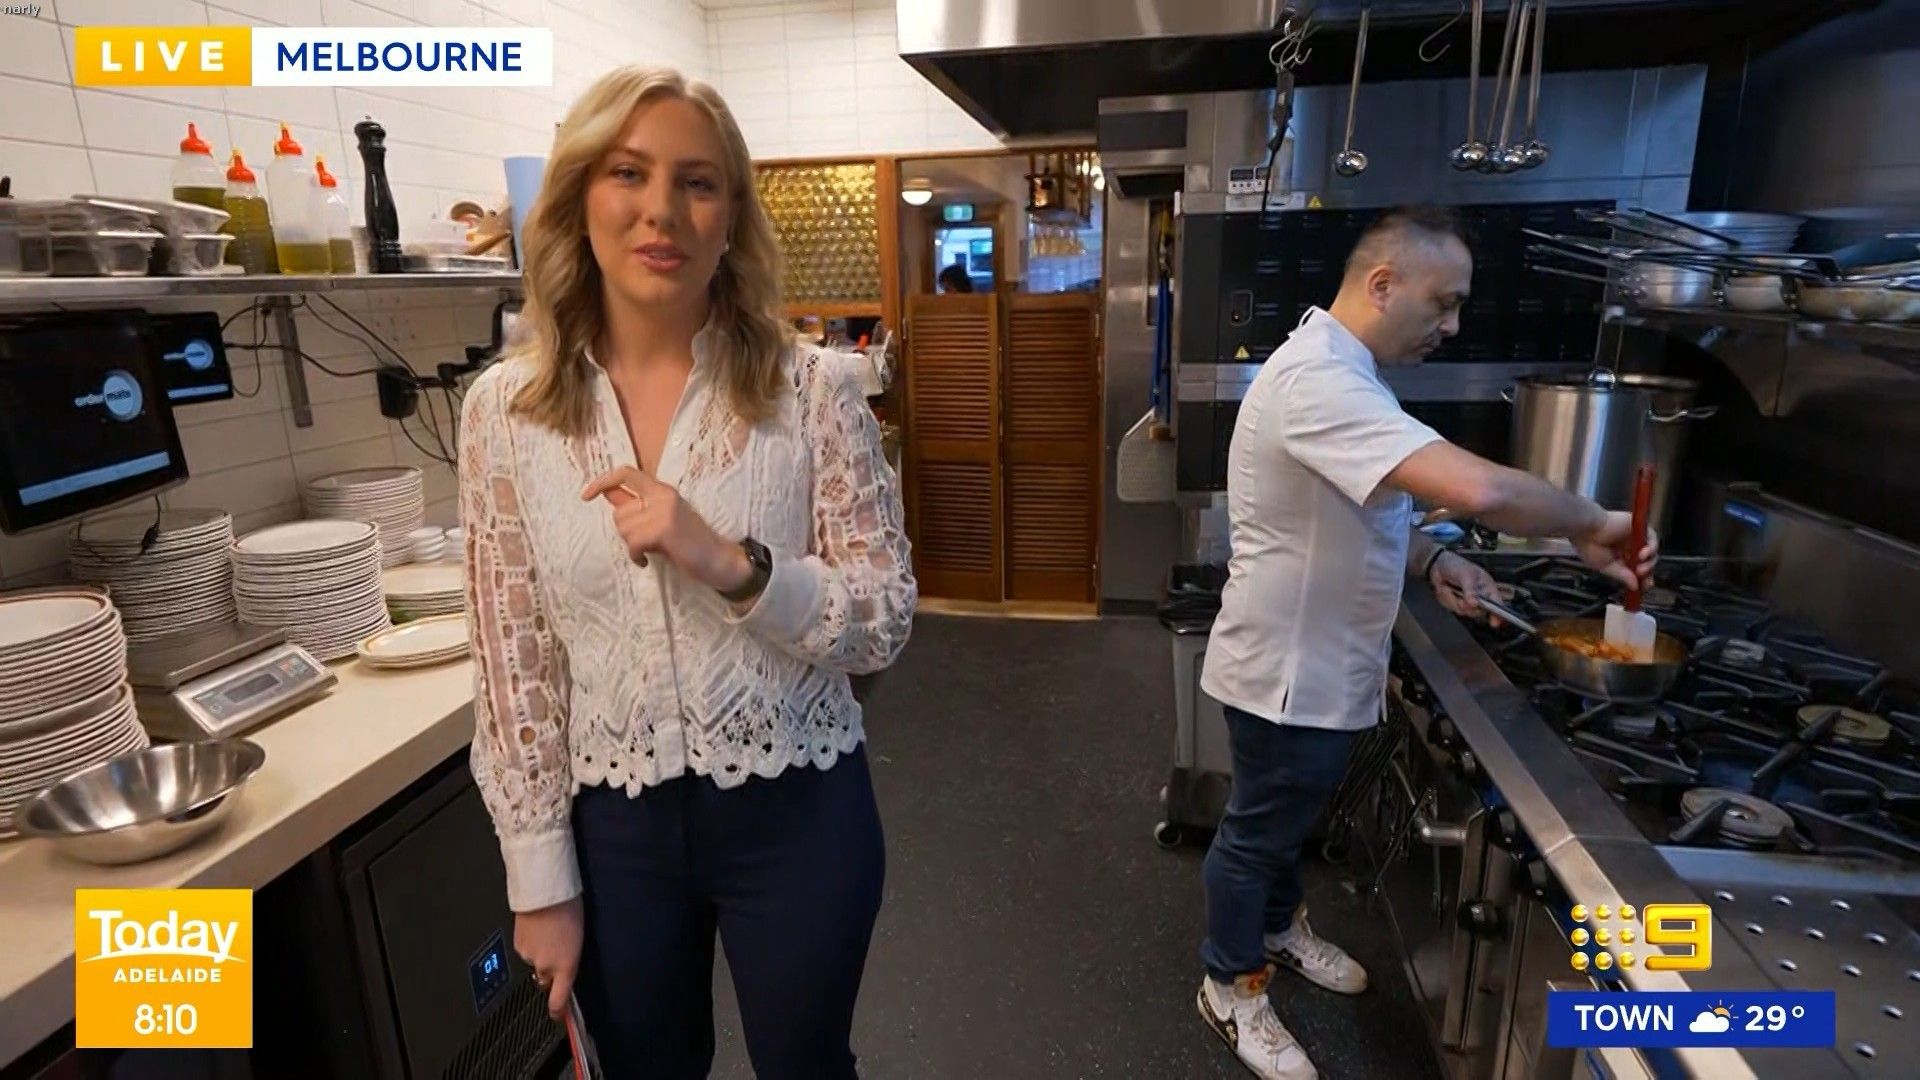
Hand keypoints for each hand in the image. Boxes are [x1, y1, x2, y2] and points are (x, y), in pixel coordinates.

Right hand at [515, 897, 583, 1019]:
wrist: (544, 893)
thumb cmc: (569, 909)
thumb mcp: (579, 938)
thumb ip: (569, 957)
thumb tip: (564, 965)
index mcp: (566, 966)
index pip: (558, 999)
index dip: (556, 1011)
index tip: (556, 1016)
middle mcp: (545, 966)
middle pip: (545, 979)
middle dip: (549, 970)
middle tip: (556, 949)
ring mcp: (529, 957)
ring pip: (534, 963)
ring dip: (539, 953)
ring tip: (547, 932)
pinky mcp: (517, 946)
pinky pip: (525, 951)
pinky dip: (530, 944)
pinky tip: (536, 929)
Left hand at [582, 466, 750, 591]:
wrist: (719, 559)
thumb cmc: (690, 542)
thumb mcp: (663, 518)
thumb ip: (639, 507)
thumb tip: (607, 496)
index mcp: (662, 489)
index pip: (626, 473)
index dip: (602, 481)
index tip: (586, 495)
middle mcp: (662, 494)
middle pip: (619, 511)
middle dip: (626, 532)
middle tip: (644, 542)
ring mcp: (663, 510)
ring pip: (624, 528)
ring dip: (633, 545)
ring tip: (650, 550)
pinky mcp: (664, 528)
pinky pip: (633, 542)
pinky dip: (636, 556)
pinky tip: (647, 561)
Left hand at [1428, 552, 1499, 619]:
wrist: (1438, 566)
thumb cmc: (1457, 566)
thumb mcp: (1466, 574)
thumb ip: (1471, 589)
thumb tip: (1474, 603)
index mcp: (1487, 588)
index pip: (1497, 604)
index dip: (1498, 614)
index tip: (1494, 621)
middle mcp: (1480, 597)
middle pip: (1478, 612)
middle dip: (1467, 606)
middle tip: (1461, 598)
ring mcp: (1468, 602)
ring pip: (1464, 611)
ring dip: (1455, 600)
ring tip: (1452, 588)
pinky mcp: (1457, 605)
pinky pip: (1453, 608)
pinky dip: (1448, 599)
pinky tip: (1447, 590)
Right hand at [1573, 510, 1658, 592]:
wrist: (1586, 529)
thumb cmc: (1590, 547)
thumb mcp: (1606, 567)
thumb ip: (1623, 575)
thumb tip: (1635, 587)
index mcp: (1619, 555)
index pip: (1636, 567)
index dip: (1643, 577)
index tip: (1644, 587)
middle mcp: (1628, 546)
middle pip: (1647, 560)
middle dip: (1647, 571)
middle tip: (1643, 579)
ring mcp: (1635, 536)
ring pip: (1651, 551)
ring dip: (1649, 562)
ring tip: (1640, 569)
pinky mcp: (1639, 527)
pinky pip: (1652, 538)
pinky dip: (1651, 548)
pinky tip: (1642, 555)